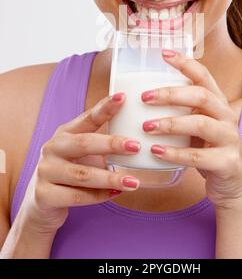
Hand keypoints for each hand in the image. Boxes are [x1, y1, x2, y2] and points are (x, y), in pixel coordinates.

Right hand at [18, 93, 140, 233]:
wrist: (42, 203)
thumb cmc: (71, 172)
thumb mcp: (84, 154)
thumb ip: (104, 146)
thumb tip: (139, 142)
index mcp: (65, 133)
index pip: (88, 117)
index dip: (105, 107)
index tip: (123, 97)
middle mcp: (52, 148)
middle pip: (84, 143)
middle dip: (112, 144)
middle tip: (136, 146)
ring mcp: (46, 171)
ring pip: (82, 174)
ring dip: (110, 178)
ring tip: (133, 182)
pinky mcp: (44, 195)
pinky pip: (77, 196)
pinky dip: (99, 196)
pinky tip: (115, 194)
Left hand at [141, 49, 241, 210]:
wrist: (234, 187)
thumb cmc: (209, 151)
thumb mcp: (198, 127)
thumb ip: (182, 112)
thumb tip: (144, 97)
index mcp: (218, 104)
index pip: (204, 76)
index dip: (185, 63)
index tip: (164, 53)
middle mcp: (227, 117)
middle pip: (201, 96)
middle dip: (171, 94)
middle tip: (145, 97)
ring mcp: (230, 139)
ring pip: (200, 123)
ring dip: (170, 123)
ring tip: (146, 126)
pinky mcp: (227, 162)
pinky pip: (198, 156)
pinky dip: (175, 153)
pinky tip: (155, 151)